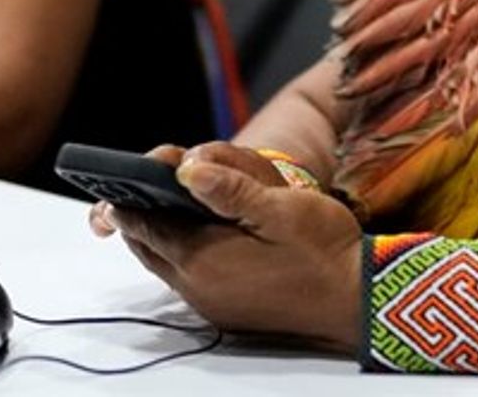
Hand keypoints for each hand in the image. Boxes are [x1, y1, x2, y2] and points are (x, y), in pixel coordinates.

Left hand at [91, 142, 361, 349]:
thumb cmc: (323, 248)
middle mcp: (197, 286)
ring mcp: (210, 301)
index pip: (142, 222)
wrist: (356, 300)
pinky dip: (187, 248)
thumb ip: (230, 188)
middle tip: (146, 180)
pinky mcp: (226, 309)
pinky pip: (189, 275)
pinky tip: (210, 228)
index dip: (129, 193)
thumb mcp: (281, 207)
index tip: (122, 170)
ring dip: (166, 230)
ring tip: (178, 197)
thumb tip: (183, 168)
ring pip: (166, 260)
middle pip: (147, 243)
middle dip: (142, 210)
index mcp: (202, 258)